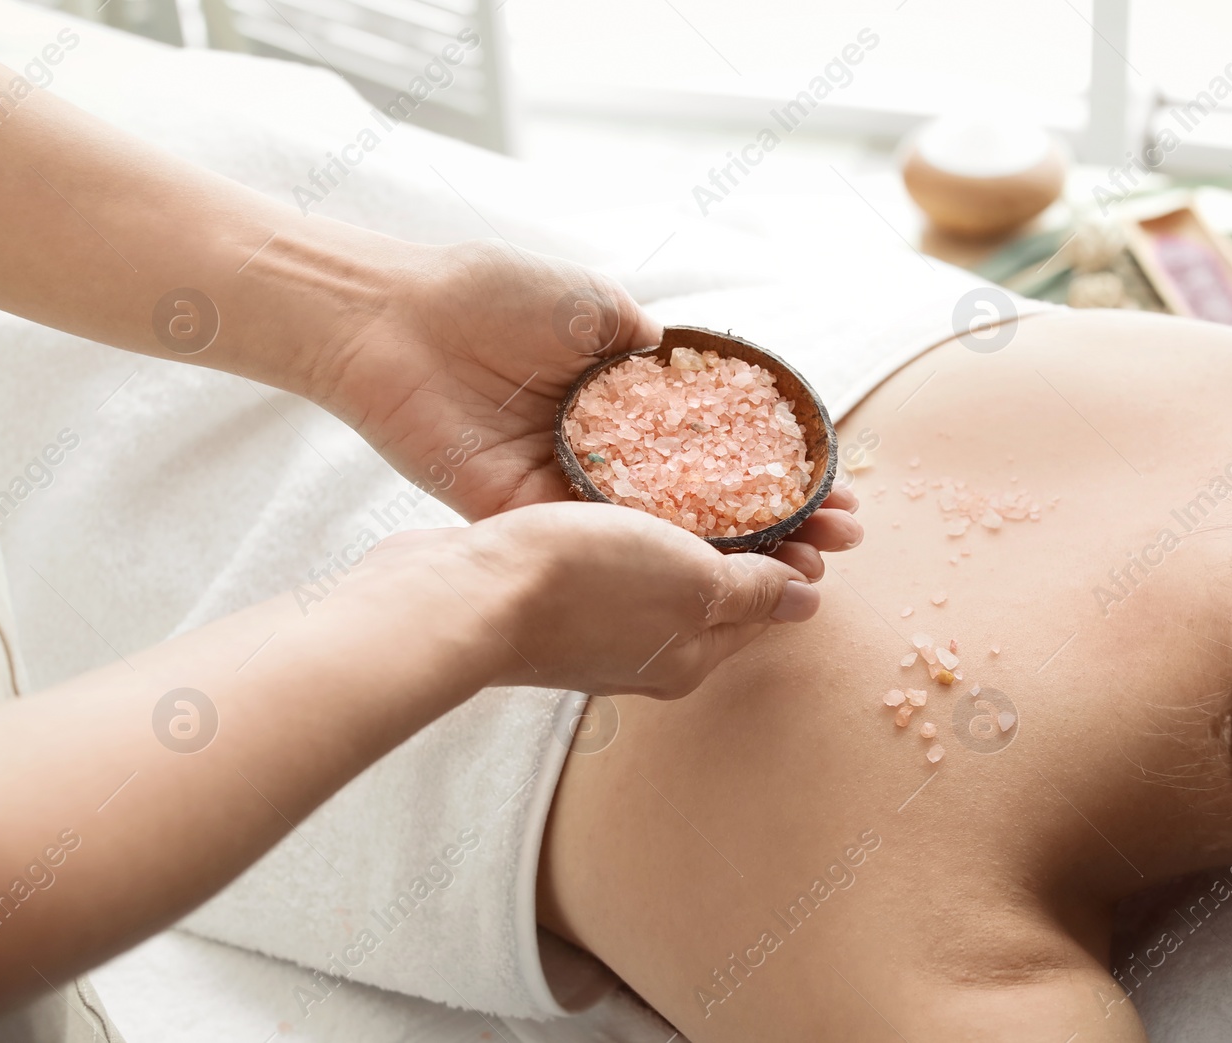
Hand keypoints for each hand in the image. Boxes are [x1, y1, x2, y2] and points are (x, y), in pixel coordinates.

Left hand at [312, 239, 862, 560]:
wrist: (393, 321)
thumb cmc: (488, 294)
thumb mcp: (590, 301)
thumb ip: (643, 341)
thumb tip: (689, 362)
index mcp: (625, 396)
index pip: (722, 439)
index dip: (780, 462)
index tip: (835, 480)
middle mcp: (609, 446)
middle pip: (709, 495)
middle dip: (780, 519)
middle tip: (838, 539)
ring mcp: (573, 484)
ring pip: (669, 530)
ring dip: (738, 553)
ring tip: (804, 569)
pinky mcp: (529, 513)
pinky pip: (605, 539)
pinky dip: (662, 557)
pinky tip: (724, 574)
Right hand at [374, 500, 822, 698]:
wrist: (461, 595)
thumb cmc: (583, 587)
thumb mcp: (691, 583)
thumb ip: (751, 591)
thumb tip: (807, 602)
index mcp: (691, 655)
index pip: (766, 604)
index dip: (797, 552)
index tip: (819, 502)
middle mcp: (649, 650)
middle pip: (721, 586)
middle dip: (761, 533)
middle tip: (791, 477)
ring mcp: (597, 626)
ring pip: (668, 566)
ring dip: (701, 520)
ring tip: (718, 464)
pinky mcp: (551, 595)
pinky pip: (617, 553)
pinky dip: (641, 520)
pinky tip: (635, 481)